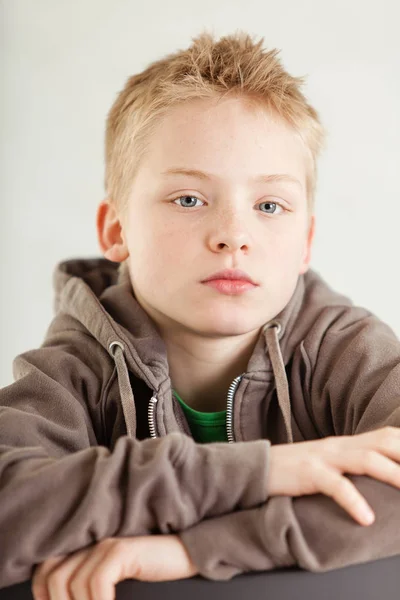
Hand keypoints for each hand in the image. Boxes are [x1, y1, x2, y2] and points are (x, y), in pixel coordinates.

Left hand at [31, 534, 197, 599]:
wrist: (186, 553)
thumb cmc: (150, 570)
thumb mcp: (114, 581)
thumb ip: (91, 587)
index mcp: (85, 548)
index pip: (45, 570)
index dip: (42, 596)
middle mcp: (91, 543)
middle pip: (55, 578)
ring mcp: (106, 544)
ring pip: (73, 584)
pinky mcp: (123, 549)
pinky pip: (98, 582)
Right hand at [268, 426, 399, 525]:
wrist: (257, 468)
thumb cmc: (295, 471)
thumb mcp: (328, 463)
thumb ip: (351, 464)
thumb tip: (381, 474)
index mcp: (346, 443)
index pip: (387, 435)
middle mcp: (339, 446)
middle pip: (384, 441)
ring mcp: (324, 457)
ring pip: (366, 459)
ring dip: (393, 474)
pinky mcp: (308, 473)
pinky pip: (336, 485)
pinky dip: (354, 501)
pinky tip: (366, 518)